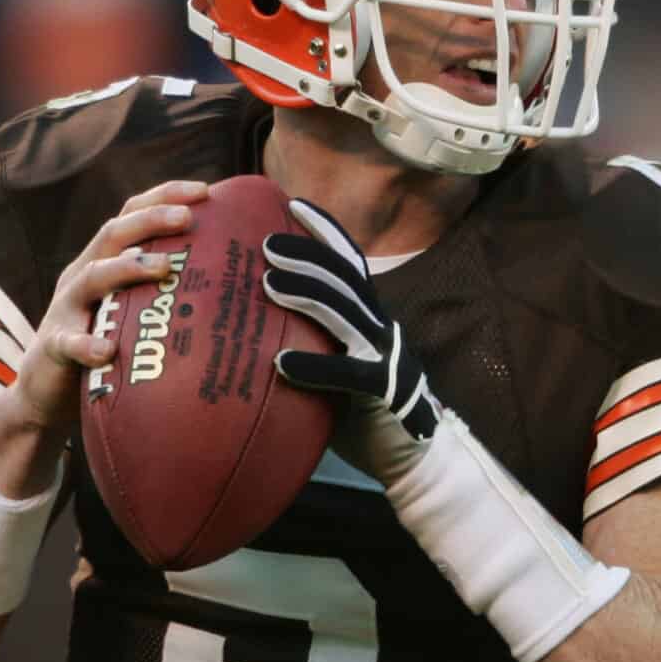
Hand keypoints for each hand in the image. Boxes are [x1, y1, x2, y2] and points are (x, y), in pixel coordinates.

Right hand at [0, 179, 207, 446]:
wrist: (44, 394)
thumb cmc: (104, 349)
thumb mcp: (132, 313)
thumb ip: (166, 294)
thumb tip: (232, 286)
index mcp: (103, 260)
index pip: (132, 214)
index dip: (164, 196)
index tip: (206, 191)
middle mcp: (82, 275)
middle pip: (113, 233)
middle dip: (151, 220)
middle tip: (188, 218)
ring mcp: (65, 308)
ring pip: (92, 277)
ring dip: (128, 268)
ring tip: (164, 267)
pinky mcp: (53, 346)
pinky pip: (69, 342)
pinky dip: (87, 344)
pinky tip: (107, 350)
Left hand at [261, 199, 440, 477]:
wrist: (414, 458)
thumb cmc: (363, 414)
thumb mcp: (335, 368)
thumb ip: (306, 343)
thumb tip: (246, 328)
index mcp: (369, 316)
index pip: (349, 261)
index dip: (324, 230)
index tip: (292, 203)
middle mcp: (380, 327)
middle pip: (345, 277)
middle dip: (307, 254)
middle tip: (265, 243)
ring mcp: (385, 356)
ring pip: (346, 313)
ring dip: (307, 294)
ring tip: (268, 283)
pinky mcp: (385, 393)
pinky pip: (348, 374)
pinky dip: (314, 367)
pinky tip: (281, 365)